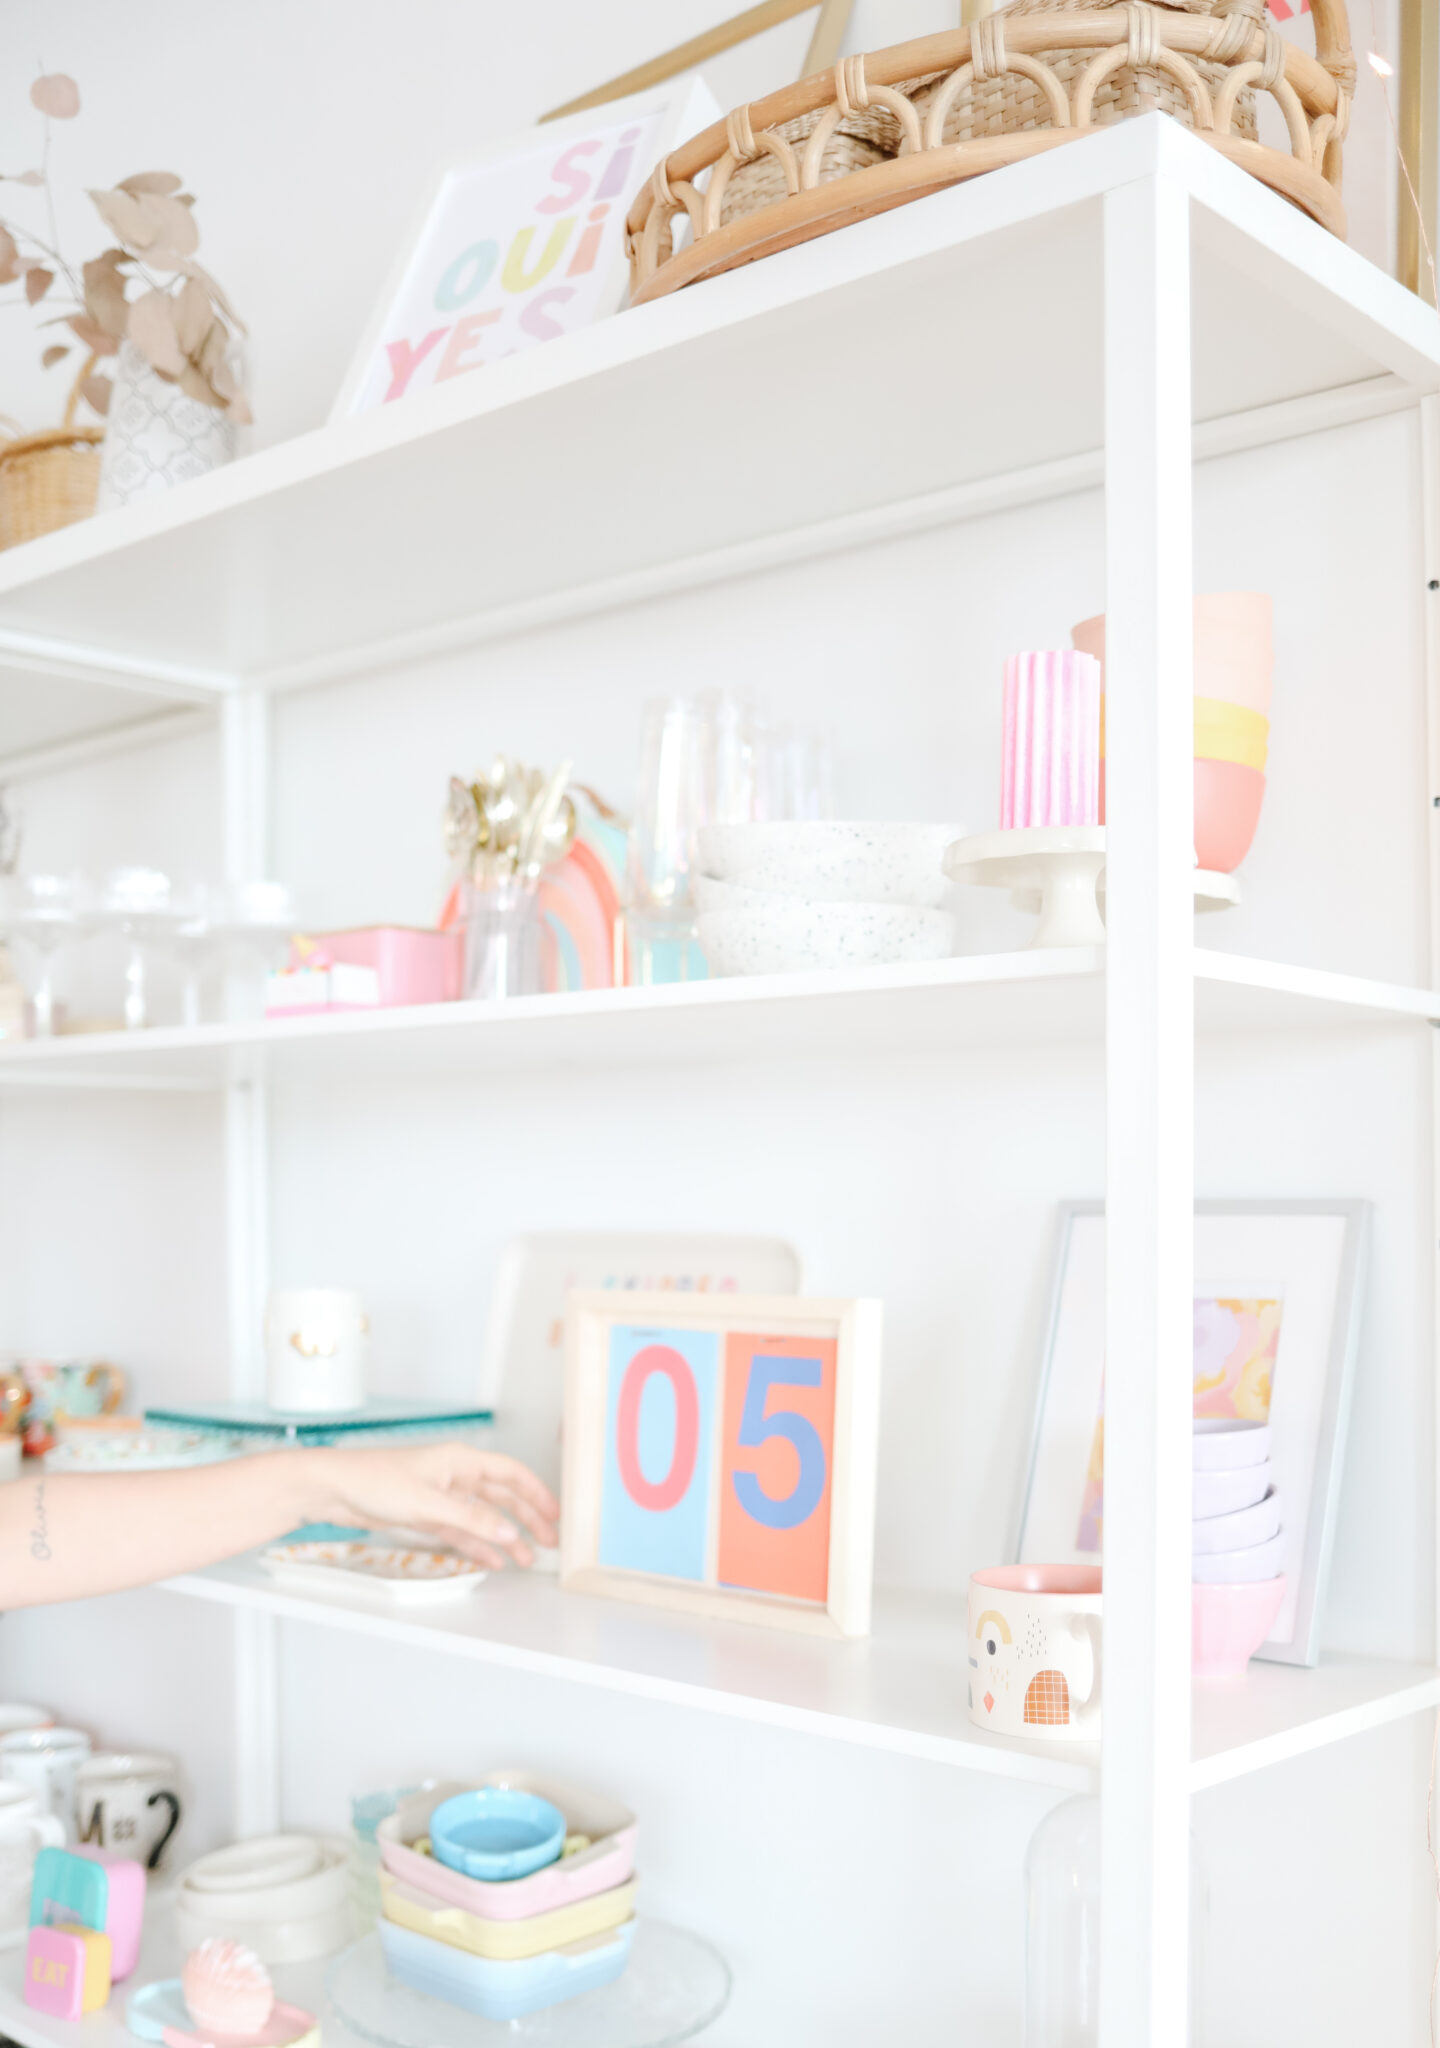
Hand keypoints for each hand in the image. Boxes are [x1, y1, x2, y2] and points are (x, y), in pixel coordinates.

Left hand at [304, 1443, 559, 1569]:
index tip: (554, 1513)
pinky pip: (461, 1531)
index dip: (536, 1492)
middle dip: (526, 1518)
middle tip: (548, 1540)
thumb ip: (470, 1519)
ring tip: (525, 1558)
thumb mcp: (428, 1502)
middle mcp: (454, 1475)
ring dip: (504, 1536)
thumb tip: (507, 1531)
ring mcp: (440, 1496)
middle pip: (501, 1497)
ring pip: (483, 1517)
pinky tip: (492, 1559)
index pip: (510, 1473)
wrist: (334, 1489)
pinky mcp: (425, 1514)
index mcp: (460, 1460)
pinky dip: (477, 1545)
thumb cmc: (374, 1480)